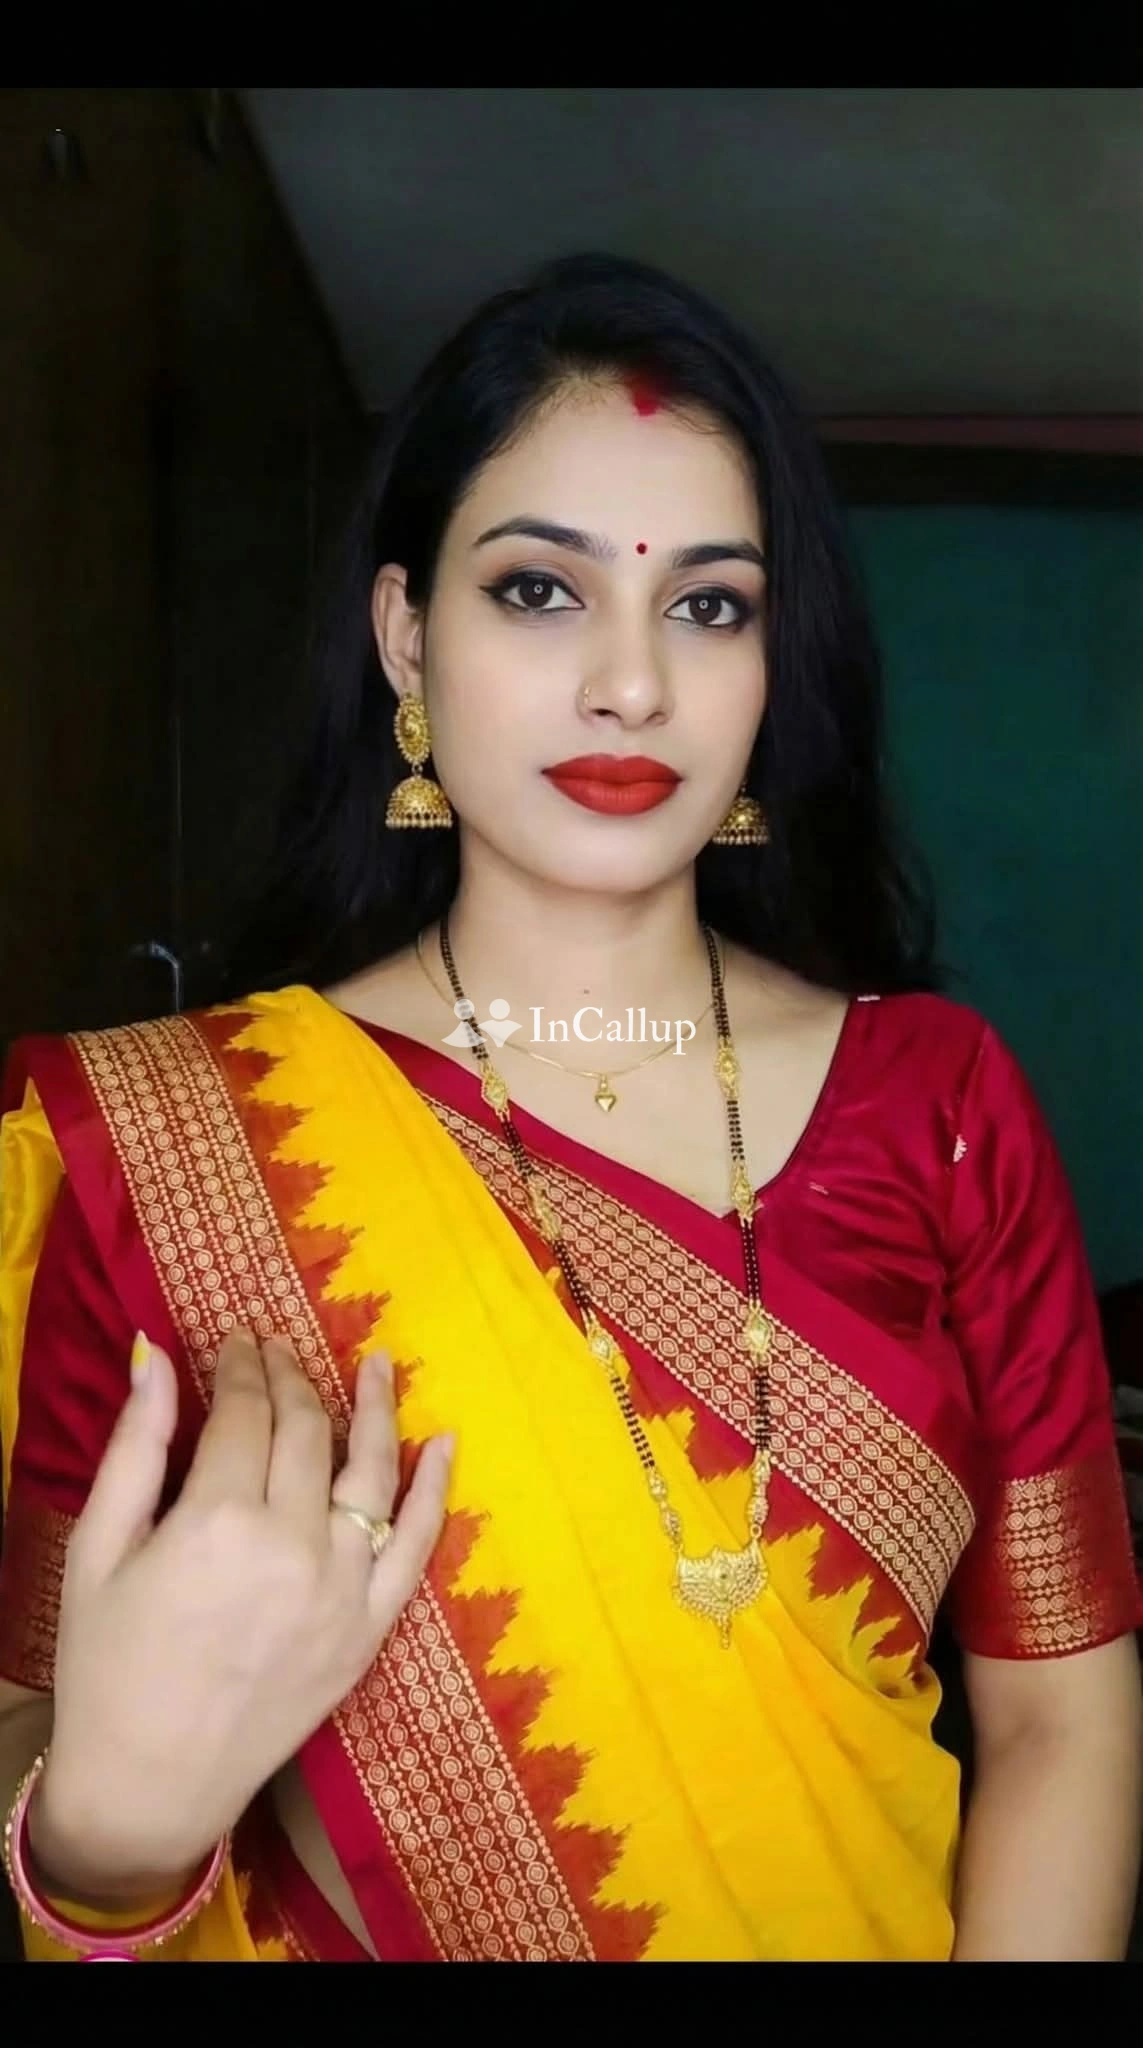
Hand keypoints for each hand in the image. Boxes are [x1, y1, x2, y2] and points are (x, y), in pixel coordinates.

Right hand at [31, 1330, 450, 1897]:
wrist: (147, 1785)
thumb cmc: (105, 1666)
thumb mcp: (97, 1550)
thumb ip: (134, 1448)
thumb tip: (155, 1355)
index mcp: (215, 1521)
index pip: (242, 1412)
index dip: (240, 1367)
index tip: (237, 1341)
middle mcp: (290, 1545)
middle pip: (305, 1432)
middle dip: (291, 1378)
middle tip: (279, 1350)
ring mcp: (340, 1589)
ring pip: (371, 1474)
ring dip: (375, 1410)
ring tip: (376, 1364)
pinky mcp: (368, 1631)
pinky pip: (417, 1548)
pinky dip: (434, 1491)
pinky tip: (443, 1443)